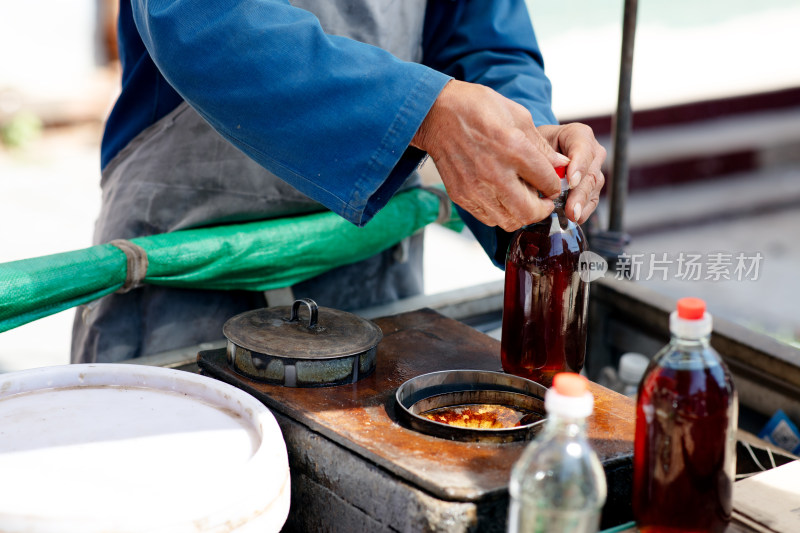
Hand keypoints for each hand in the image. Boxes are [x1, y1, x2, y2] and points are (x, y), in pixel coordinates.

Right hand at [411, 80, 569, 231]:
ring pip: (509, 221)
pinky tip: (501, 198)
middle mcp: (495, 174)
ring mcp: (476, 188)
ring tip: (522, 200)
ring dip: (521, 214)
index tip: (552, 183)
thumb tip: (560, 165)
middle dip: (543, 209)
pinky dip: (500, 214)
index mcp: (514, 149)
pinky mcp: (461, 196)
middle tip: (543, 201)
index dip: (555, 186)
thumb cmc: (477, 108)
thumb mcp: (517, 116)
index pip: (548, 183)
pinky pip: (488, 219)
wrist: (436, 114)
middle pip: (530, 212)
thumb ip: (540, 145)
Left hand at [537, 123, 605, 224]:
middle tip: (571, 208)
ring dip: (582, 204)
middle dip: (579, 193)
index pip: (583, 150)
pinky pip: (592, 199)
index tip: (571, 181)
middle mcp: (593, 151)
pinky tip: (575, 218)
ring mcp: (595, 169)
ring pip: (593, 188)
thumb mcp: (536, 143)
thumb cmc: (538, 144)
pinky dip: (583, 210)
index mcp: (580, 135)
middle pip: (590, 173)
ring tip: (572, 216)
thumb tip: (545, 174)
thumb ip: (542, 154)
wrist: (542, 151)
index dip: (578, 166)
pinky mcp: (593, 186)